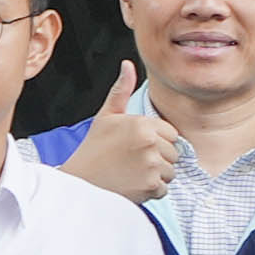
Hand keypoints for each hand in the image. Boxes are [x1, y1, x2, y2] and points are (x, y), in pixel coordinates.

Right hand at [60, 61, 177, 203]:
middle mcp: (150, 142)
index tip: (137, 146)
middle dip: (158, 159)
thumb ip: (121, 90)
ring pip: (171, 171)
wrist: (79, 183)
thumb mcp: (106, 116)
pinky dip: (152, 190)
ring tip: (133, 172)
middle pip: (174, 153)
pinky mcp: (150, 186)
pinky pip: (164, 189)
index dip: (157, 141)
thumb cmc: (93, 149)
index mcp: (142, 124)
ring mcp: (151, 165)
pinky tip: (133, 185)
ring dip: (156, 175)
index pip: (171, 134)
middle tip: (133, 161)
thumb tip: (128, 64)